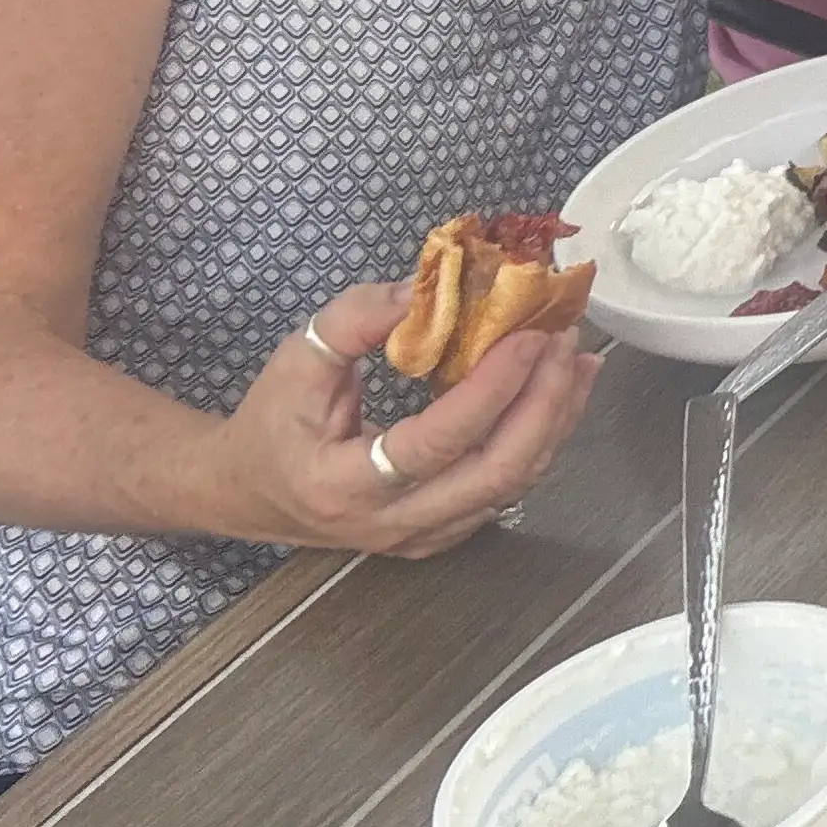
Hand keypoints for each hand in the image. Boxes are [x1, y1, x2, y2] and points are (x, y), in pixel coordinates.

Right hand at [213, 280, 600, 556]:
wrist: (249, 492)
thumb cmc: (272, 421)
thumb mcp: (298, 358)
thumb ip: (358, 320)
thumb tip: (428, 290)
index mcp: (343, 485)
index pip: (435, 444)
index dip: (491, 391)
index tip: (529, 337)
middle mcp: (391, 523)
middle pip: (494, 474)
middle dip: (543, 404)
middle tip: (563, 341)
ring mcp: (424, 536)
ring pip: (513, 485)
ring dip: (555, 418)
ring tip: (577, 358)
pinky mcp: (446, 531)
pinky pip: (508, 488)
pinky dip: (542, 437)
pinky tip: (561, 392)